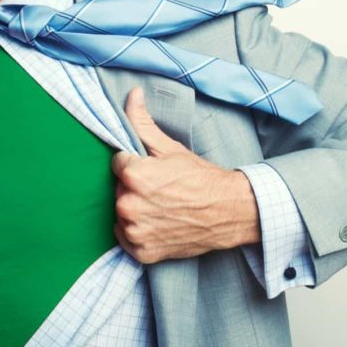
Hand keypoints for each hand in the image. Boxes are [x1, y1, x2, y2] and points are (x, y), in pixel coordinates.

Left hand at [111, 88, 260, 263]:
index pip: (118, 164)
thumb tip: (131, 94)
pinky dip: (139, 233)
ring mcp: (136, 232)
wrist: (228, 211)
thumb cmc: (201, 178)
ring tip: (162, 207)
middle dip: (134, 188)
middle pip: (119, 190)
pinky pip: (127, 238)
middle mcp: (129, 206)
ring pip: (122, 214)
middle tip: (161, 189)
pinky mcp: (142, 253)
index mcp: (133, 176)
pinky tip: (158, 224)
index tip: (153, 170)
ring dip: (136, 211)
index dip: (135, 164)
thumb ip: (142, 121)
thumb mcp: (170, 147)